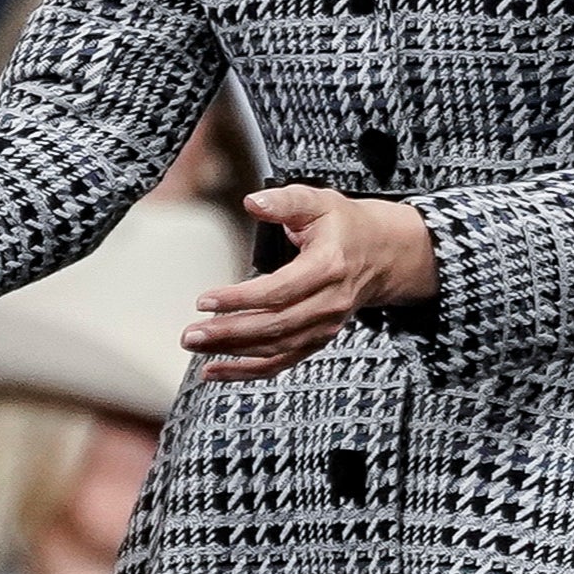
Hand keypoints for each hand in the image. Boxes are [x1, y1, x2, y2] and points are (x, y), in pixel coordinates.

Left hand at [187, 184, 434, 379]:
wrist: (382, 253)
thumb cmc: (344, 225)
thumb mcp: (317, 201)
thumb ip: (284, 202)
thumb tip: (253, 202)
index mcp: (327, 266)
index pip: (279, 290)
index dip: (240, 299)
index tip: (206, 300)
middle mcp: (329, 302)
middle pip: (274, 326)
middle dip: (229, 333)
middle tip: (191, 334)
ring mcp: (325, 325)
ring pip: (275, 348)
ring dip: (232, 353)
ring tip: (196, 346)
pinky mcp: (317, 339)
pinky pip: (281, 361)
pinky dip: (248, 371)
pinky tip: (217, 370)